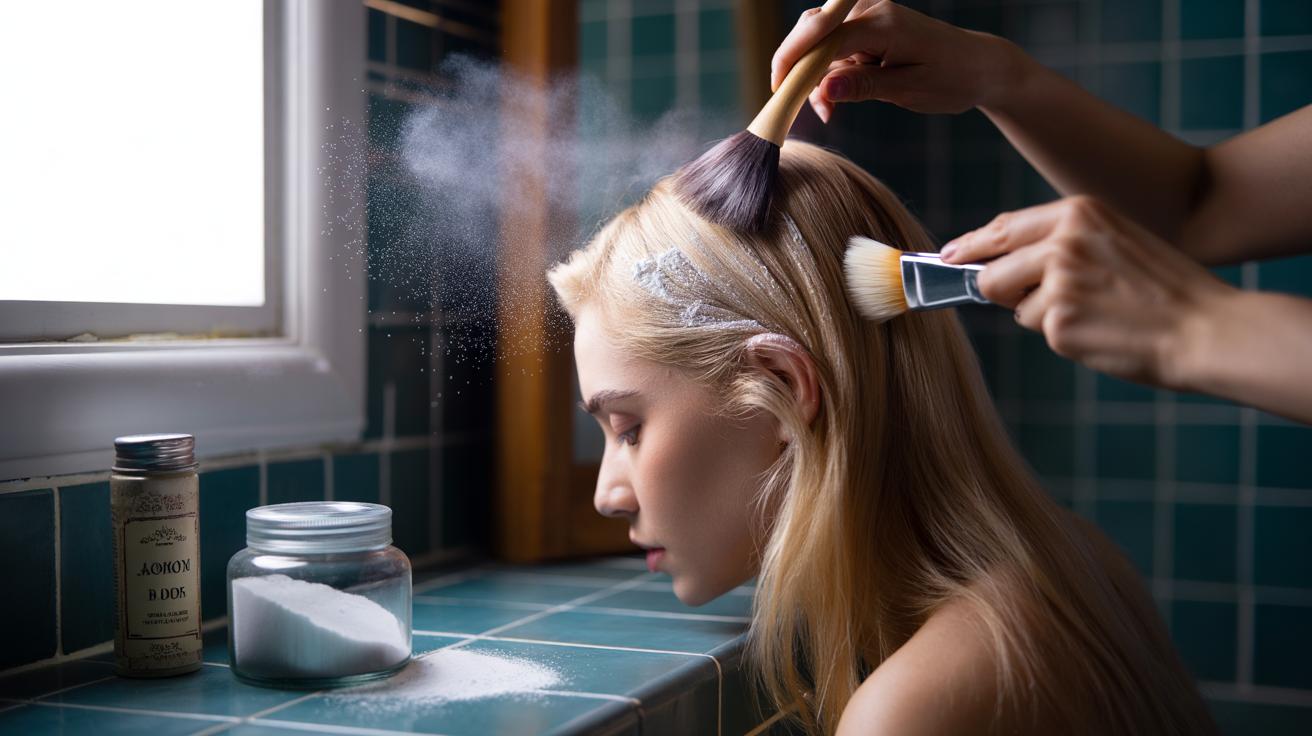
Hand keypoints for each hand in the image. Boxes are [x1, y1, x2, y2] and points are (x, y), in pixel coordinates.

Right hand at [770, 0, 1027, 122]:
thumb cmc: (951, 78)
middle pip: (814, 30)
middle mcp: (872, 11)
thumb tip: (823, 89)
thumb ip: (864, 87)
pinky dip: (828, 74)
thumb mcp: (908, 89)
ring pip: (819, 42)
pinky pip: (833, 48)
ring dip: (814, 77)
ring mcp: (868, 17)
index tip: (779, 93)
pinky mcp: (867, 29)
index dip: (796, 64)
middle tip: (798, 105)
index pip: (826, 37)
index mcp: (884, 23)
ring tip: (830, 111)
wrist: (978, 66)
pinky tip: (835, 100)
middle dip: (798, 68)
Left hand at [941, 196, 1237, 390]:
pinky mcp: (1057, 321)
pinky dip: (1063, 337)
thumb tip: (996, 266)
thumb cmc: (1163, 289)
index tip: (947, 257)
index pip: (1003, 228)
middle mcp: (1061, 240)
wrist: (1206, 328)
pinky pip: (1039, 331)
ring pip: (1014, 306)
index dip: (970, 247)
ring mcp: (1057, 281)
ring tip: (1095, 312)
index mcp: (1078, 212)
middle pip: (991, 273)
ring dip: (1042, 316)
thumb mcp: (1114, 240)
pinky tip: (1100, 331)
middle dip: (1003, 293)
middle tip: (1049, 302)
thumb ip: (1059, 242)